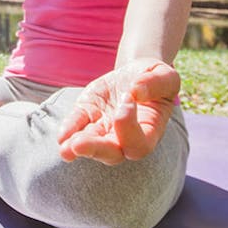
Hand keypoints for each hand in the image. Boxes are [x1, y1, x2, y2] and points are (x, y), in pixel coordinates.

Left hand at [57, 59, 179, 164]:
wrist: (137, 74)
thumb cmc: (156, 79)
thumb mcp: (165, 76)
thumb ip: (156, 83)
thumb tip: (135, 92)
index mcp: (149, 131)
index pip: (138, 144)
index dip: (129, 127)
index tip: (128, 99)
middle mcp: (124, 137)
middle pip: (111, 153)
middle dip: (94, 149)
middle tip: (79, 145)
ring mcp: (103, 128)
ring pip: (90, 144)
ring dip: (77, 146)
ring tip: (65, 148)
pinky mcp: (87, 115)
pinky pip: (76, 125)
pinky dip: (68, 129)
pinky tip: (62, 135)